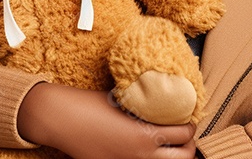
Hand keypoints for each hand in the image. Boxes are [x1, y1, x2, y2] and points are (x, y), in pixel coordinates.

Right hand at [18, 82, 196, 158]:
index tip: (186, 118)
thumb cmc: (90, 104)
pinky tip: (147, 151)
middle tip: (183, 135)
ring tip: (168, 146)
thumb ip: (146, 105)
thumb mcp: (125, 99)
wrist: (61, 119)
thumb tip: (165, 99)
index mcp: (146, 135)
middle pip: (184, 158)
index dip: (190, 125)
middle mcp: (141, 156)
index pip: (185, 134)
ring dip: (172, 157)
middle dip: (187, 146)